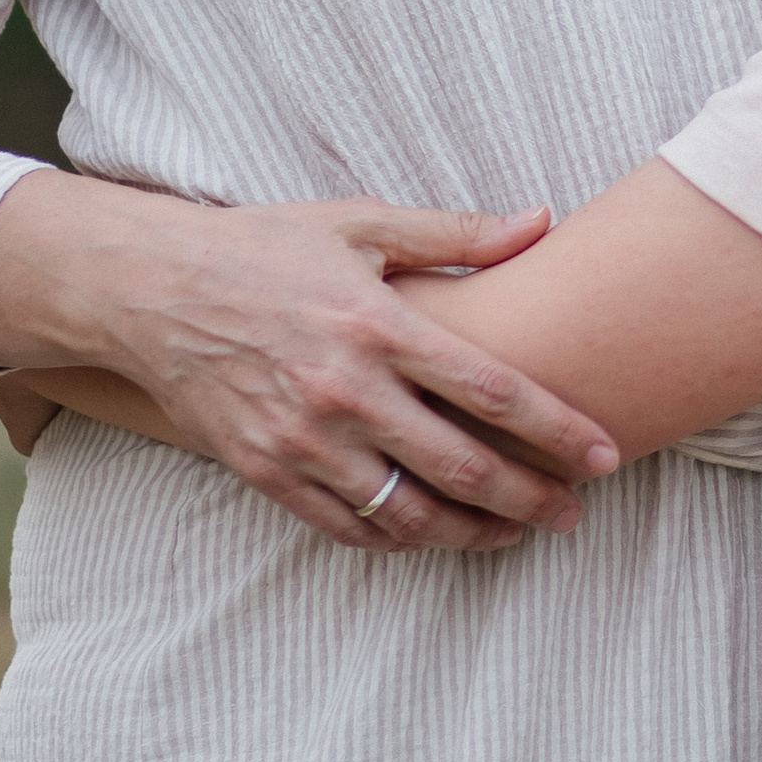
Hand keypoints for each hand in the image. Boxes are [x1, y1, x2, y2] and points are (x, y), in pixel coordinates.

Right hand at [0, 176, 620, 554]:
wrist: (155, 289)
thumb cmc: (267, 247)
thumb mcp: (361, 223)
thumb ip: (456, 233)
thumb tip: (541, 221)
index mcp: (379, 325)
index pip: (493, 390)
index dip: (558, 429)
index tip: (606, 453)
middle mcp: (346, 392)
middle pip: (463, 467)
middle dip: (531, 498)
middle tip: (574, 512)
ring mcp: (304, 441)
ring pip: (409, 513)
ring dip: (473, 533)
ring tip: (514, 533)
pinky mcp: (267, 473)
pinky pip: (348, 527)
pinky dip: (399, 539)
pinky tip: (433, 534)